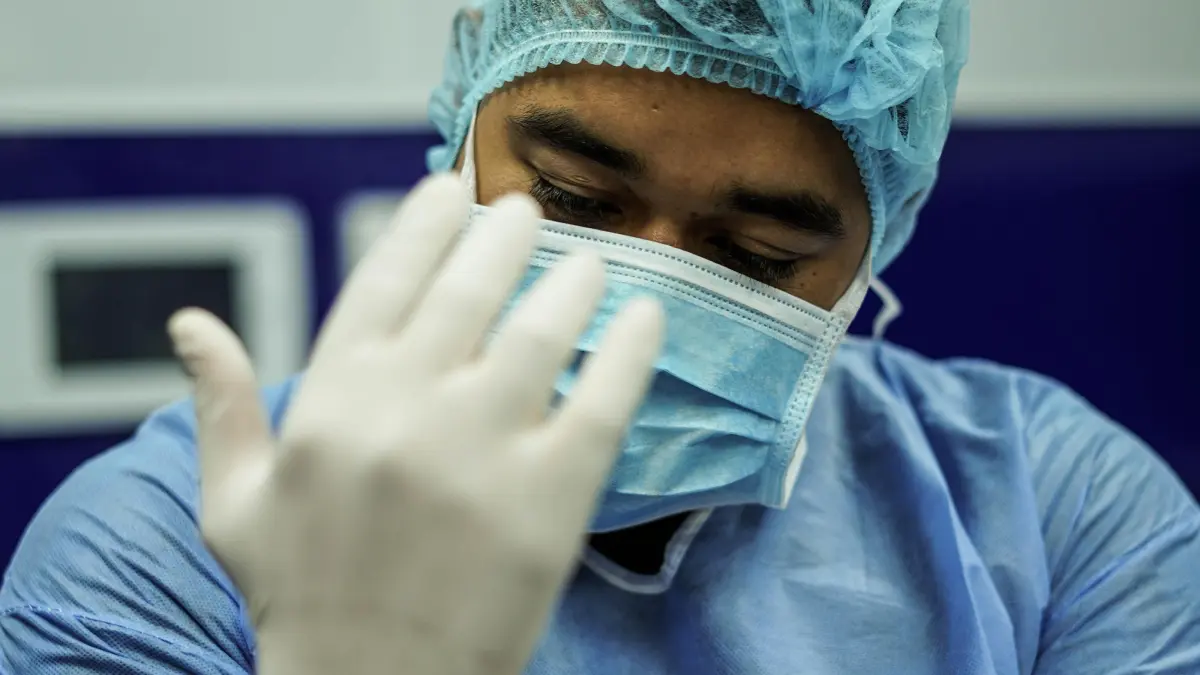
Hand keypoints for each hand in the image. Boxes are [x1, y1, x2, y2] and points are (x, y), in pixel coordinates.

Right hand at [167, 174, 663, 674]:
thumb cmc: (304, 596)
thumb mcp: (235, 502)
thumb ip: (219, 405)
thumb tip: (187, 324)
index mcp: (329, 401)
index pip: (384, 278)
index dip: (423, 222)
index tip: (449, 186)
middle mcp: (405, 410)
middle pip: (471, 289)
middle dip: (505, 234)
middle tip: (529, 210)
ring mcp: (481, 453)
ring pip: (542, 331)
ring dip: (572, 280)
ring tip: (590, 260)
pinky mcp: (549, 501)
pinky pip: (603, 401)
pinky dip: (630, 350)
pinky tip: (648, 317)